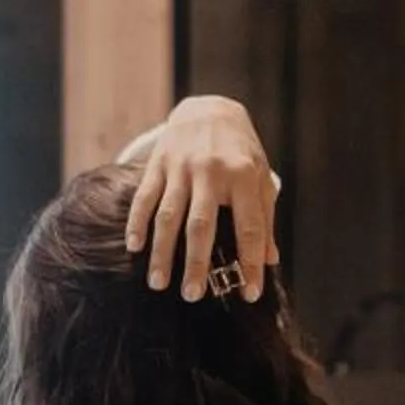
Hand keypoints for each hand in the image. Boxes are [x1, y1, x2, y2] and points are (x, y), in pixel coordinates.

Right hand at [124, 96, 278, 301]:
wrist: (210, 108)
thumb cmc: (240, 152)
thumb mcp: (260, 178)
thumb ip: (264, 217)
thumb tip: (269, 260)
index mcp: (244, 177)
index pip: (250, 228)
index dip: (251, 263)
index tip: (249, 293)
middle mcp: (212, 171)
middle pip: (201, 226)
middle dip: (196, 263)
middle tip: (192, 296)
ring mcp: (181, 167)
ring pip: (168, 216)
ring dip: (161, 252)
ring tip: (158, 283)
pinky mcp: (158, 163)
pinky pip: (145, 197)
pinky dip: (137, 223)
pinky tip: (134, 248)